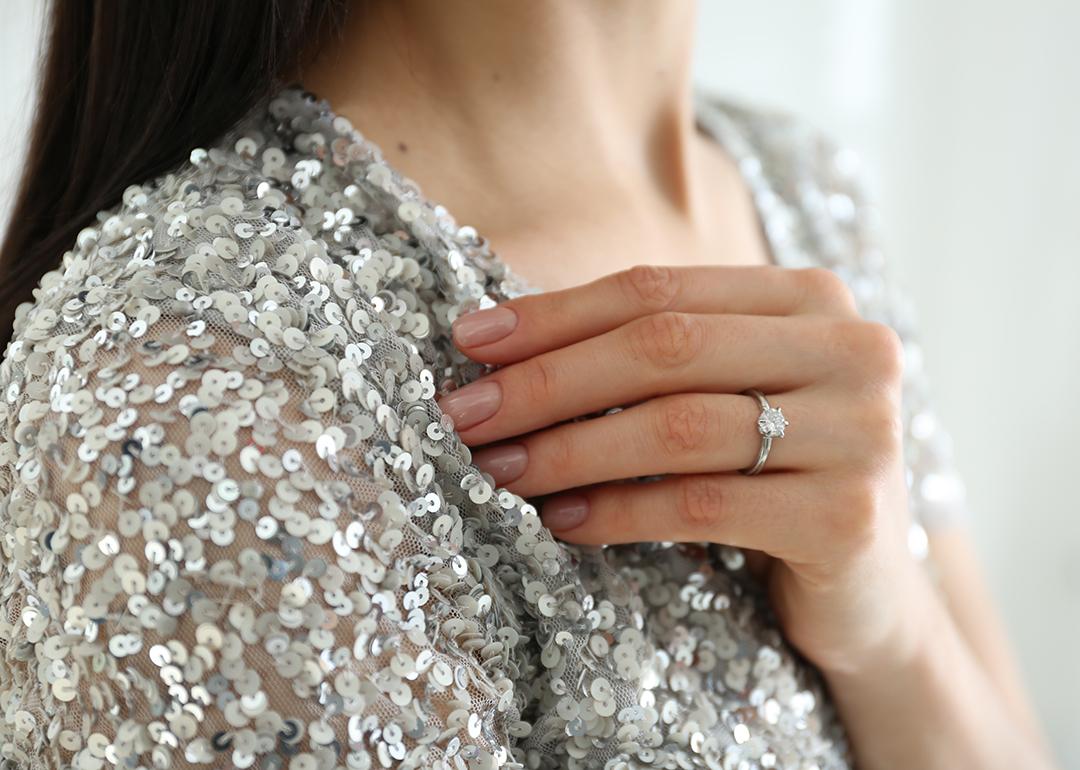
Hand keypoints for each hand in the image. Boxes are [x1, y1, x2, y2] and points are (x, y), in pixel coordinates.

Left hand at [435, 264, 934, 676]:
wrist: (865, 591)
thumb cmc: (771, 475)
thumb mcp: (723, 395)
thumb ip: (650, 355)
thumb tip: (498, 344)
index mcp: (812, 298)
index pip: (659, 288)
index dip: (555, 313)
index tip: (468, 341)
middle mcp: (852, 349)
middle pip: (664, 347)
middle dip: (547, 380)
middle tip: (465, 414)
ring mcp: (861, 432)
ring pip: (677, 426)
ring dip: (568, 449)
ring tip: (499, 469)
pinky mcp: (848, 517)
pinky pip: (700, 505)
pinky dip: (616, 512)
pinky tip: (561, 521)